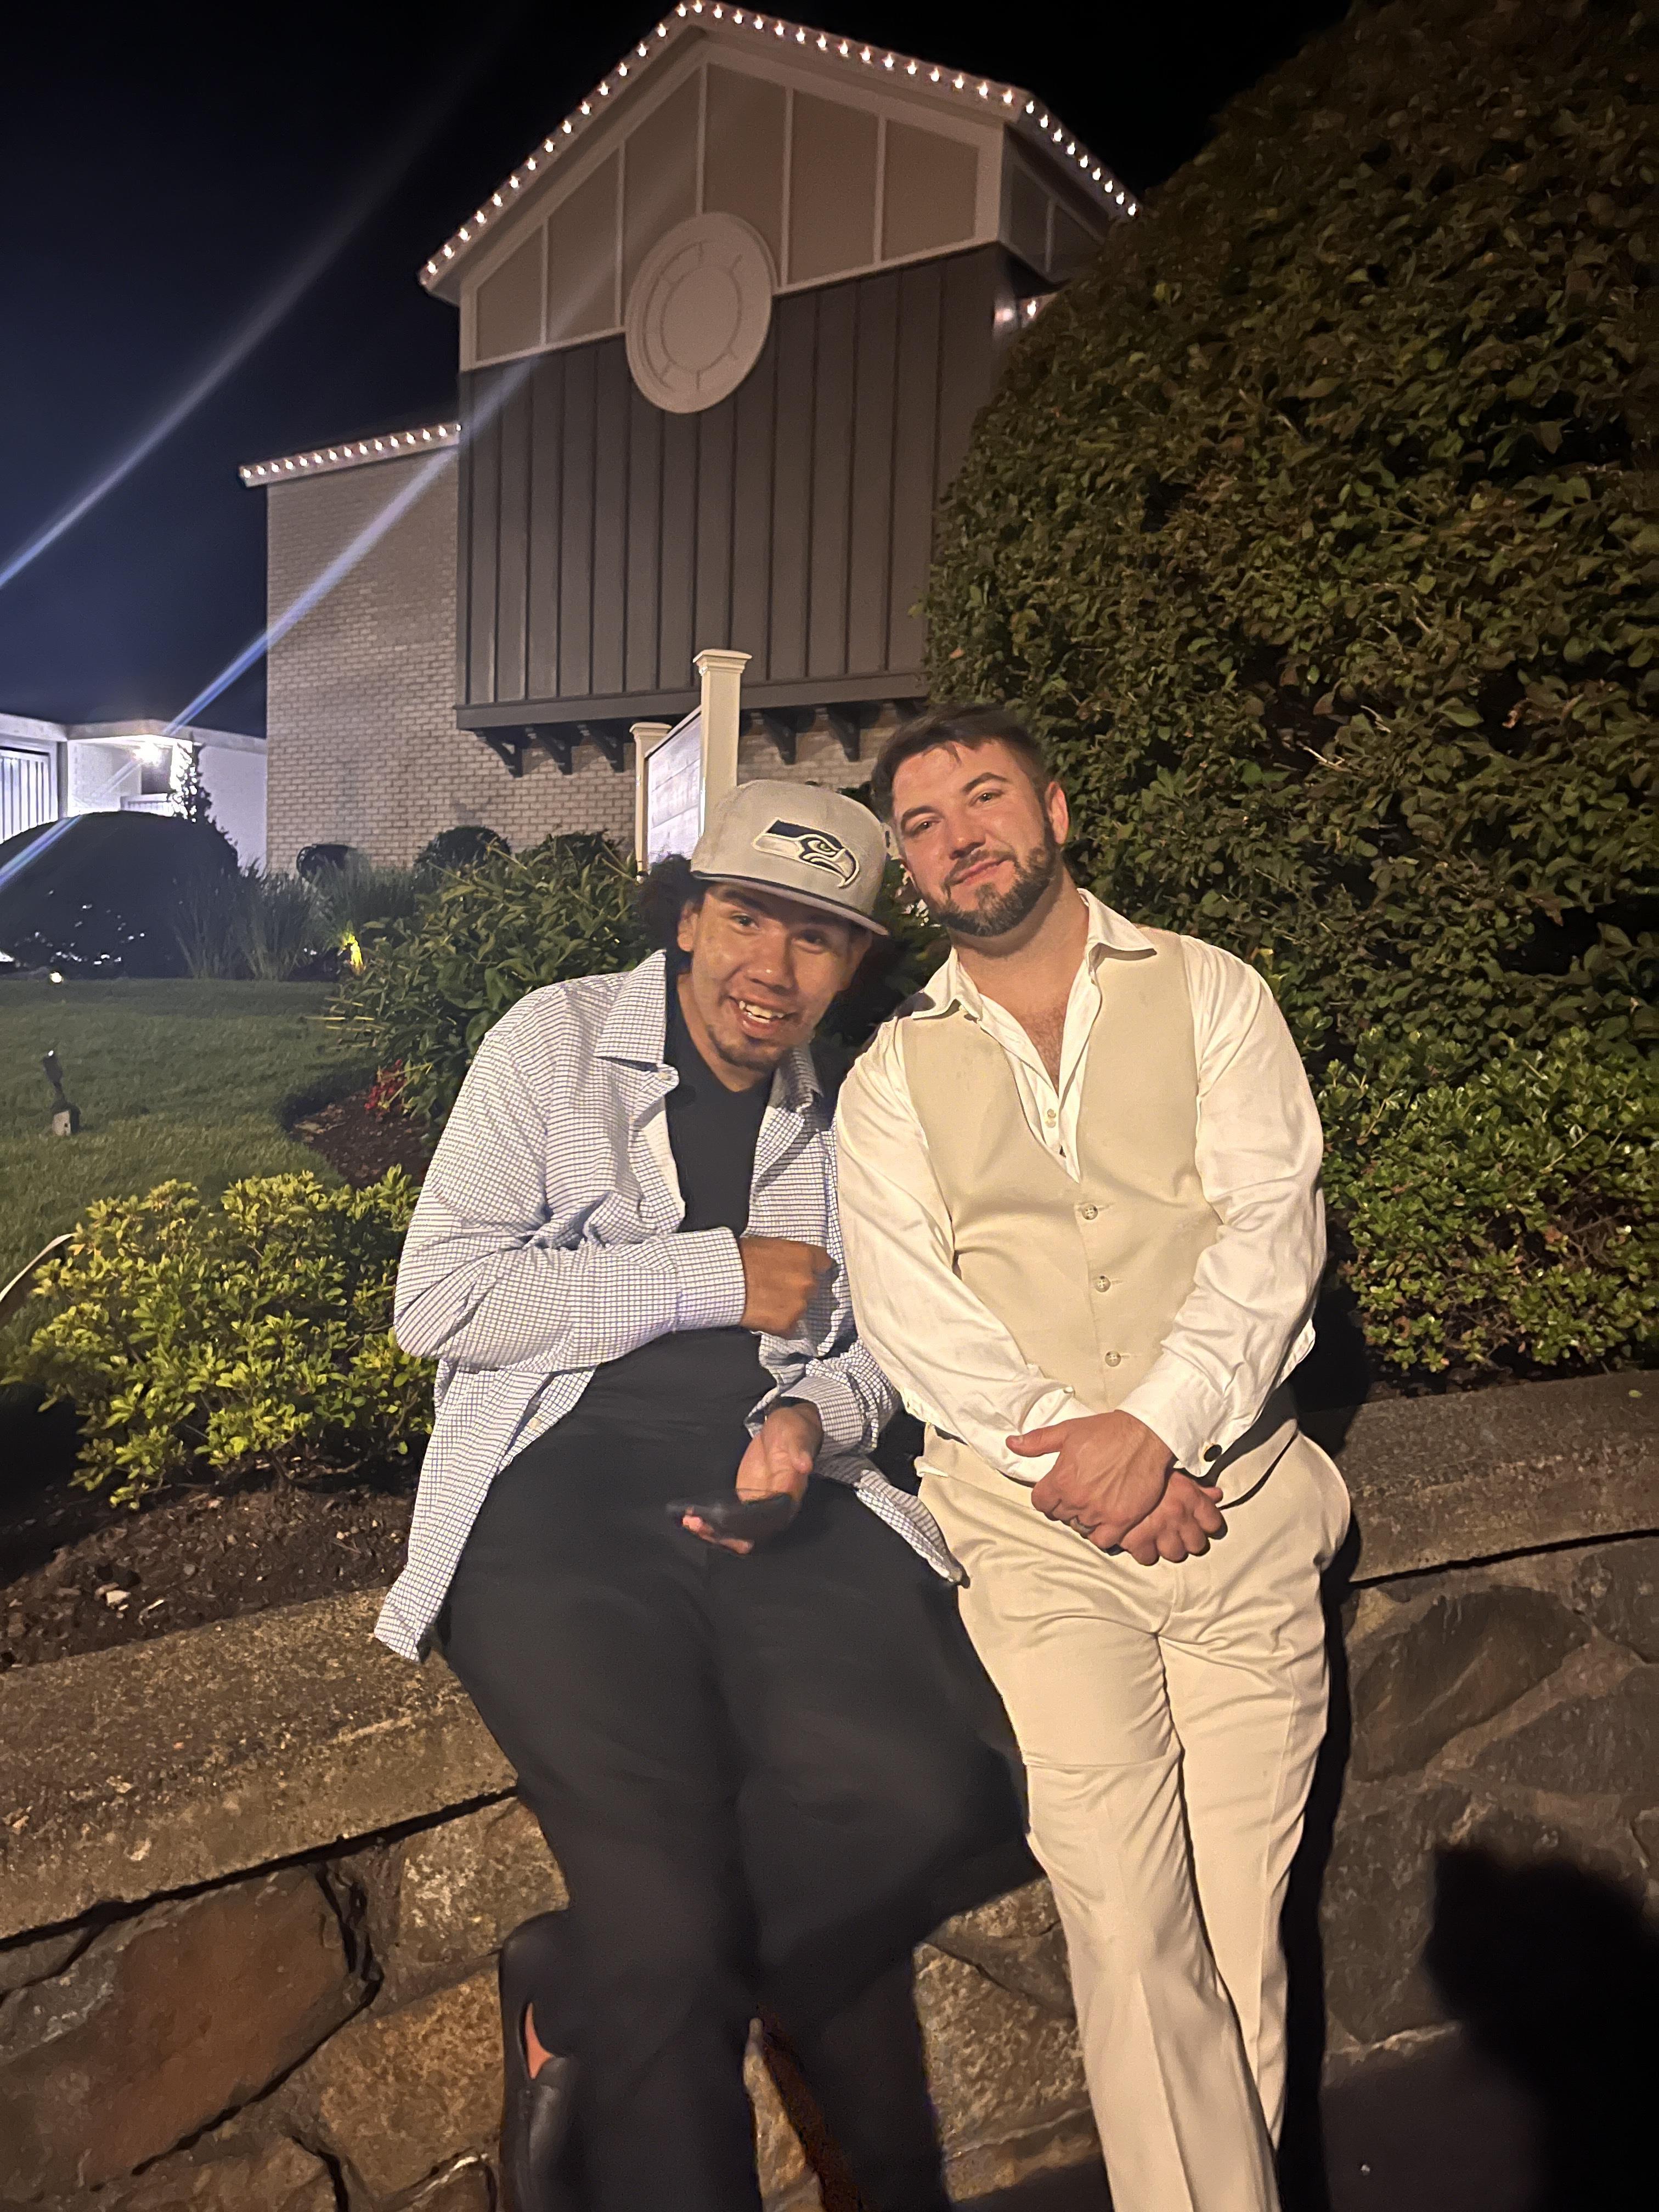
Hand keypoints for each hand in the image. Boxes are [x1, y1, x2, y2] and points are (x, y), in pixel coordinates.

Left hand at [683, 1402, 822, 1553]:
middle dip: (725, 1533)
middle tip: (698, 1524)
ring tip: (690, 1522)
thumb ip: (799, 1451)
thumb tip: (805, 1465)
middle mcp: (775, 1507)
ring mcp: (759, 1505)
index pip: (769, 1520)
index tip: (725, 1522)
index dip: (747, 1526)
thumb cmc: (794, 1431)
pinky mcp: (746, 1501)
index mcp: (790, 1495)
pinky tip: (692, 1518)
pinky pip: (730, 1519)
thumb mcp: (797, 1436)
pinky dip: (712, 1522)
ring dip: (715, 1531)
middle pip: (751, 1532)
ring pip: (739, 1530)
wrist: (785, 1429)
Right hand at [738, 1238, 833, 1333]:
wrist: (724, 1281)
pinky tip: (764, 1316)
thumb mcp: (770, 1246)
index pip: (824, 1263)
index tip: (808, 1271)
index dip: (813, 1268)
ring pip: (801, 1309)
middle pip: (812, 1288)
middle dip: (798, 1290)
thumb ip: (789, 1256)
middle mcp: (808, 1281)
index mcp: (805, 1256)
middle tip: (778, 1289)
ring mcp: (799, 1304)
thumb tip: (791, 1264)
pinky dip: (779, 1325)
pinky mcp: (788, 1323)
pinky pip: (789, 1327)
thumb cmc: (740, 1258)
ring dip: (789, 1308)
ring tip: (767, 1304)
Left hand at [1008, 1408, 1175, 1552]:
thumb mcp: (1068, 1431)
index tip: (1055, 1491)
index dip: (1046, 1496)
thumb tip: (1011, 1443)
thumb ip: (1037, 1441)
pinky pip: (1103, 1540)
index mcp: (1061, 1479)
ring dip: (1083, 1519)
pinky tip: (1106, 1520)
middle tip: (1078, 1494)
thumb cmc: (1108, 1431)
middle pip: (1060, 1515)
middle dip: (1065, 1506)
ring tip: (1093, 1505)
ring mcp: (1100, 1512)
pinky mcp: (1122, 1519)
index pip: (1040, 1503)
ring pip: (1080, 1528)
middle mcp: (1078, 1499)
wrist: (1146, 1435)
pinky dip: (1102, 1534)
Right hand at [1116, 1471, 1226, 1565]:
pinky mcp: (1137, 1540)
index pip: (1213, 1523)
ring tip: (1160, 1538)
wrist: (1115, 1465)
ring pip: (1175, 1554)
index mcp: (1190, 1497)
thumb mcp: (1174, 1473)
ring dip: (1169, 1548)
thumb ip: (1197, 1488)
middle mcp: (1179, 1516)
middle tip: (1178, 1533)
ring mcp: (1159, 1530)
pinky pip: (1148, 1557)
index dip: (1207, 1525)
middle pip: (1196, 1544)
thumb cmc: (1144, 1467)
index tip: (1200, 1525)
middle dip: (1188, 1540)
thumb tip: (1217, 1495)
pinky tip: (1141, 1542)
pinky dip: (1144, 1552)